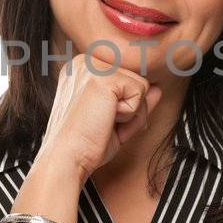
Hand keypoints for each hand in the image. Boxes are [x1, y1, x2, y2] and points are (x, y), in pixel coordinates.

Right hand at [36, 52, 163, 179]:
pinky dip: (130, 115)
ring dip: (131, 114)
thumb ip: (134, 101)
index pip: (125, 81)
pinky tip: (106, 121)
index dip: (124, 108)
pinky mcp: (103, 77)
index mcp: (82, 70)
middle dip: (131, 111)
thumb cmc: (84, 144)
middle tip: (103, 126)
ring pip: (142, 86)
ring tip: (103, 124)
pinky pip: (140, 92)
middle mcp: (85, 62)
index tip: (100, 123)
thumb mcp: (114, 119)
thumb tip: (157, 89)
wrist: (65, 159)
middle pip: (136, 81)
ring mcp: (93, 67)